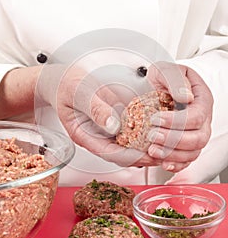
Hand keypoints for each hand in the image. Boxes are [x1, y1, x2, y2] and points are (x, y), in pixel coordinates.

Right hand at [37, 63, 159, 166]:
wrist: (68, 80)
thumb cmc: (68, 87)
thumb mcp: (79, 94)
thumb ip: (96, 109)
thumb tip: (113, 125)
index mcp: (86, 137)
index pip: (110, 153)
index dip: (130, 156)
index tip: (147, 154)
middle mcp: (100, 137)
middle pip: (125, 154)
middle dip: (146, 156)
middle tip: (166, 152)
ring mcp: (111, 130)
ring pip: (133, 145)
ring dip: (150, 146)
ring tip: (170, 145)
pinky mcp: (119, 121)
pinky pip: (135, 130)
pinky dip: (148, 131)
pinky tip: (162, 128)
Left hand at [145, 61, 213, 172]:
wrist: (156, 85)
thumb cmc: (164, 77)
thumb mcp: (166, 70)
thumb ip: (175, 80)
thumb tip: (186, 97)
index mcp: (202, 100)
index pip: (197, 116)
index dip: (177, 121)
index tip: (156, 119)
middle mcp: (203, 119)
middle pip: (198, 138)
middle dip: (174, 141)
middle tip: (152, 136)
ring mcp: (196, 133)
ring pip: (193, 152)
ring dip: (172, 155)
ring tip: (152, 150)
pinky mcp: (186, 144)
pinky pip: (187, 160)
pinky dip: (176, 165)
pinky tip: (163, 163)